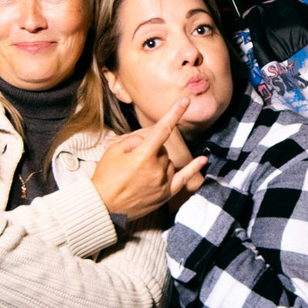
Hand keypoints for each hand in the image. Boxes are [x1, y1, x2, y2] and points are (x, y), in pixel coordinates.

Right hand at [90, 97, 206, 220]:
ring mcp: (163, 182)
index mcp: (143, 156)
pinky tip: (202, 159)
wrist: (104, 206)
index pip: (162, 129)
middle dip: (150, 149)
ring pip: (168, 161)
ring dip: (158, 161)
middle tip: (132, 161)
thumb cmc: (107, 177)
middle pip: (162, 148)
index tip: (185, 101)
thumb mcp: (114, 151)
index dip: (174, 113)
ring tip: (139, 173)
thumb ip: (134, 139)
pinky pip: (184, 178)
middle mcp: (157, 169)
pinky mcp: (166, 194)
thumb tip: (148, 139)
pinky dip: (193, 168)